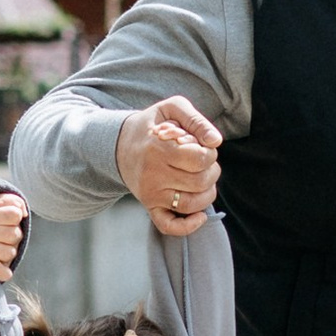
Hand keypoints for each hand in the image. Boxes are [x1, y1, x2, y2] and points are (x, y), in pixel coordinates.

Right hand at [115, 96, 222, 235]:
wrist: (119, 145)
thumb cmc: (152, 125)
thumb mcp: (171, 109)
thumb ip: (196, 120)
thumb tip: (216, 141)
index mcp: (158, 148)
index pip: (200, 159)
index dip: (210, 153)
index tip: (203, 147)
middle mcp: (153, 174)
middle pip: (200, 182)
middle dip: (211, 171)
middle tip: (203, 162)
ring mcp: (150, 194)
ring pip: (191, 204)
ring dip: (207, 193)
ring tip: (202, 179)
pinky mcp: (149, 206)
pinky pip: (169, 226)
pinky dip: (189, 226)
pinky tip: (200, 216)